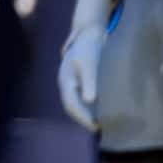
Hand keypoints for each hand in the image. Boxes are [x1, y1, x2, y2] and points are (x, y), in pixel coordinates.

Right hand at [58, 0, 113, 132]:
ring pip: (73, 101)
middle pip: (70, 105)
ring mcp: (70, 80)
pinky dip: (86, 106)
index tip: (95, 127)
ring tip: (95, 123)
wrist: (88, 32)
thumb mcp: (89, 63)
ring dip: (82, 113)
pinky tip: (95, 110)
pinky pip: (78, 96)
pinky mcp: (76, 78)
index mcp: (66, 80)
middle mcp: (65, 82)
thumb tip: (90, 101)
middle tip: (96, 129)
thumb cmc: (88, 47)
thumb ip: (90, 82)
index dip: (82, 117)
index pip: (71, 104)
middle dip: (81, 118)